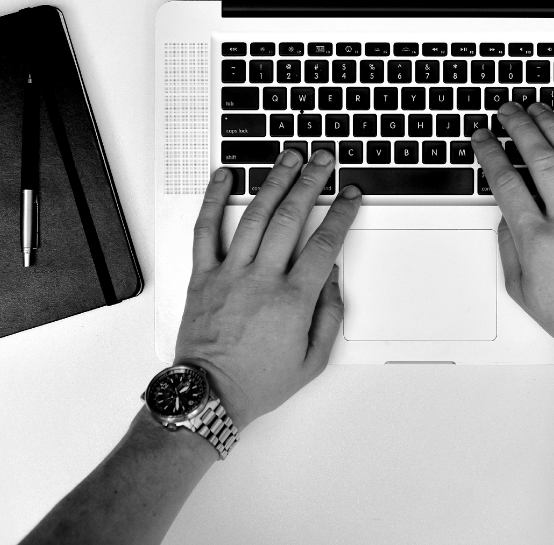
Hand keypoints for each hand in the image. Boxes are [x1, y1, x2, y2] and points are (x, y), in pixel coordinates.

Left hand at [174, 149, 361, 429]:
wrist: (208, 396)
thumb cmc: (257, 381)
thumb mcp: (312, 360)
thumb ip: (328, 316)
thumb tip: (331, 277)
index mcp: (292, 300)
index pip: (324, 244)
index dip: (341, 214)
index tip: (350, 196)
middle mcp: (261, 279)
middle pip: (292, 218)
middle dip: (311, 182)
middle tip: (323, 160)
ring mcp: (229, 274)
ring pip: (255, 216)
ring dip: (274, 181)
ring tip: (288, 157)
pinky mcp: (202, 276)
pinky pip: (205, 230)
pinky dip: (214, 200)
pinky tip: (225, 176)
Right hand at [471, 102, 553, 359]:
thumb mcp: (520, 288)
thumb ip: (508, 246)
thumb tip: (506, 213)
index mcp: (538, 240)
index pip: (507, 182)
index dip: (490, 153)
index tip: (483, 138)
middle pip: (538, 159)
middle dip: (518, 127)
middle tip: (507, 111)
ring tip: (539, 108)